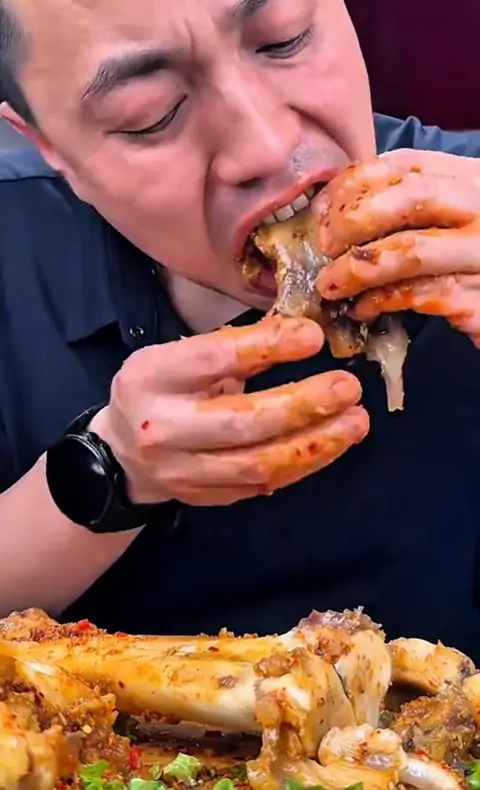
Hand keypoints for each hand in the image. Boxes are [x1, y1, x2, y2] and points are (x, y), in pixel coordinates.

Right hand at [91, 317, 367, 505]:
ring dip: (315, 443)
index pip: (214, 360)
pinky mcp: (206, 498)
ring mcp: (183, 471)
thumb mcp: (182, 355)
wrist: (122, 453)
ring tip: (356, 421)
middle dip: (303, 405)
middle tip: (349, 387)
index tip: (314, 337)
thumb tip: (304, 329)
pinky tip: (333, 444)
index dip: (267, 347)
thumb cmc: (163, 389)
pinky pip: (262, 484)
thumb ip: (236, 346)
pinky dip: (303, 464)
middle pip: (241, 422)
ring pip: (258, 463)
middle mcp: (162, 427)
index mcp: (152, 376)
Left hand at [314, 150, 479, 345]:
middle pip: (408, 197)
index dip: (353, 184)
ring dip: (359, 269)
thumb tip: (334, 214)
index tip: (321, 210)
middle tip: (324, 246)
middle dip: (353, 220)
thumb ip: (409, 203)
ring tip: (330, 284)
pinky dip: (382, 301)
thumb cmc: (472, 254)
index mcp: (469, 177)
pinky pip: (421, 295)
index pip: (404, 164)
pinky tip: (362, 308)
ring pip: (411, 251)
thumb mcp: (452, 214)